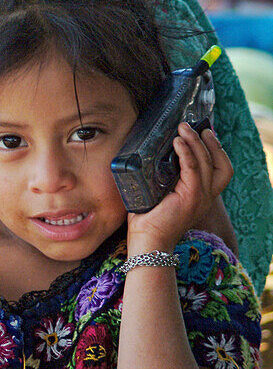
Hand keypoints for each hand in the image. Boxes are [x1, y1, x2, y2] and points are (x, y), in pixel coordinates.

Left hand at [126, 123, 232, 254]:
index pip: (220, 169)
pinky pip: (192, 169)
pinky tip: (177, 143)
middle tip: (194, 127)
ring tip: (182, 128)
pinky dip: (186, 153)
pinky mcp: (190, 197)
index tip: (204, 133)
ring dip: (195, 142)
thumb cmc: (149, 219)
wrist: (147, 242)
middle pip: (220, 164)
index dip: (216, 150)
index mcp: (202, 196)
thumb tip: (154, 153)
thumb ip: (165, 176)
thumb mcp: (161, 193)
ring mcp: (200, 198)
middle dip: (210, 142)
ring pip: (206, 162)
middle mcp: (206, 197)